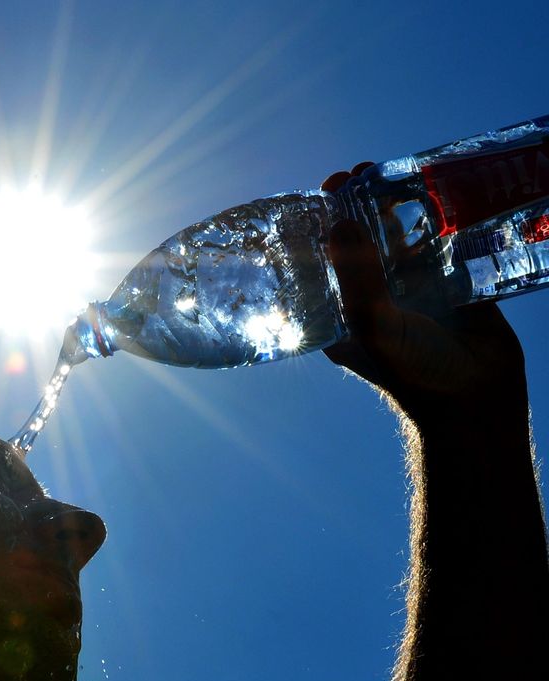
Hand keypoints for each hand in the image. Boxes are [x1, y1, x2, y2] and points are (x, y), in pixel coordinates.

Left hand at [320, 165, 526, 431]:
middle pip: (360, 241)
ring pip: (400, 235)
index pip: (322, 263)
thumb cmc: (413, 371)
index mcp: (342, 314)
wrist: (476, 395)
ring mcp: (412, 288)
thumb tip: (337, 223)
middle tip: (357, 173)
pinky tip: (437, 187)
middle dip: (357, 206)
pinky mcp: (450, 280)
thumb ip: (355, 278)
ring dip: (396, 204)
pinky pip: (441, 239)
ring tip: (393, 170)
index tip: (321, 193)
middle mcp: (373, 298)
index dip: (320, 227)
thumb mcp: (372, 325)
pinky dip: (438, 215)